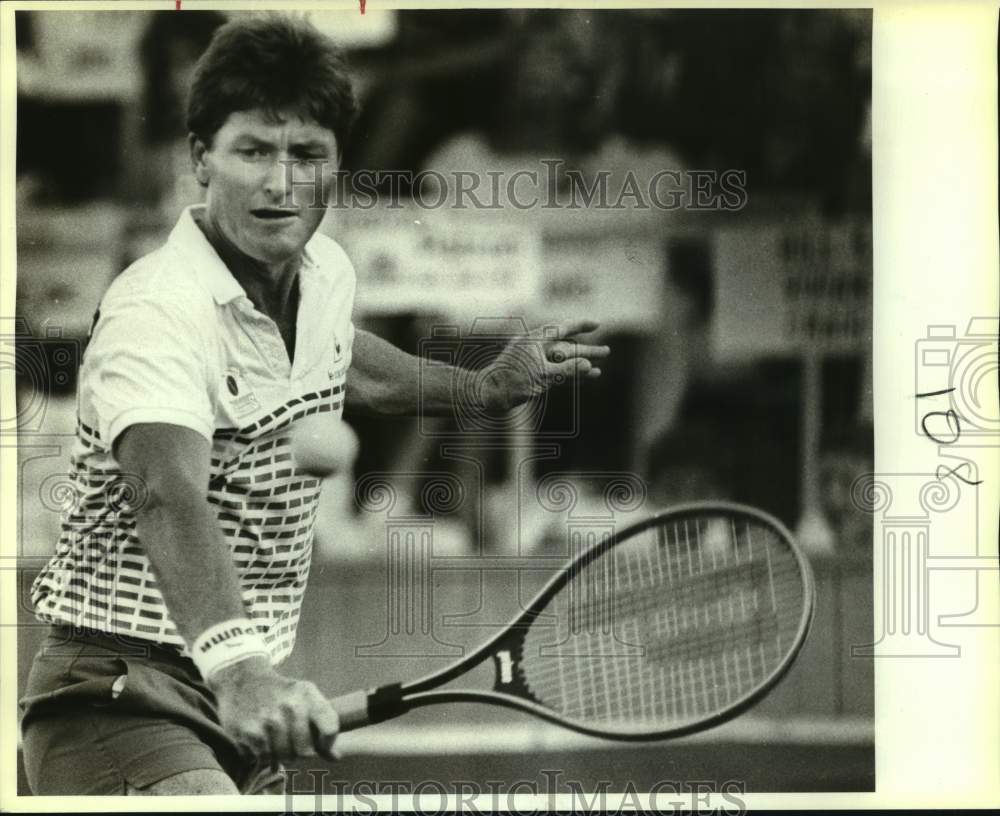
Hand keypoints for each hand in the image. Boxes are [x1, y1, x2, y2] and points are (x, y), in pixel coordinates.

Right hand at [208, 656, 339, 769]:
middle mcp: (290, 706)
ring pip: (285, 758)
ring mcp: (269, 720)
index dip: (328, 743)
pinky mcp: (250, 732)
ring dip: (280, 755)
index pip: (330, 728)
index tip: (320, 744)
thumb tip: (336, 757)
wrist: (241, 680)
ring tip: (274, 739)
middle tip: (290, 741)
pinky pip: (264, 759)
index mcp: (307, 694)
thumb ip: (322, 725)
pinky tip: (260, 740)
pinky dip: (263, 755)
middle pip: (306, 751)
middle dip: (300, 751)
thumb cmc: (279, 693)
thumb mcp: (304, 697)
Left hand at [477, 319, 610, 412]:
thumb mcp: (543, 376)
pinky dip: (570, 375)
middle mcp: (535, 348)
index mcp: (535, 340)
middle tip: (608, 352)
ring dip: (581, 365)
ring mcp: (534, 362)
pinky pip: (556, 372)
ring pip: (563, 361)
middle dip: (587, 351)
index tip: (597, 325)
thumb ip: (567, 370)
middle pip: (567, 346)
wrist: (487, 396)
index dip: (581, 326)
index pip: (562, 329)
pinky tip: (582, 379)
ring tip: (599, 370)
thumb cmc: (512, 383)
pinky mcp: (532, 375)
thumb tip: (589, 365)